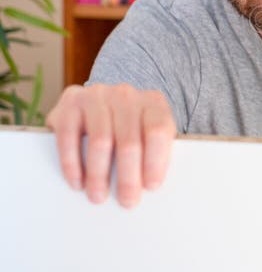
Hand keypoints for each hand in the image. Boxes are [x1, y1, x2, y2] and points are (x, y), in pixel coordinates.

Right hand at [45, 83, 176, 207]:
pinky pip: (69, 137)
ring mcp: (98, 95)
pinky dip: (72, 163)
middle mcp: (126, 95)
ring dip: (99, 175)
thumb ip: (154, 150)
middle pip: (129, 141)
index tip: (151, 186)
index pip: (158, 131)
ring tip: (99, 196)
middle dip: (128, 177)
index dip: (155, 161)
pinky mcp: (71, 102)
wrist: (101, 102)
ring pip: (100, 141)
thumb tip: (149, 186)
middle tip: (127, 201)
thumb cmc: (131, 125)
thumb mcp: (149, 132)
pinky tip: (77, 182)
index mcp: (153, 102)